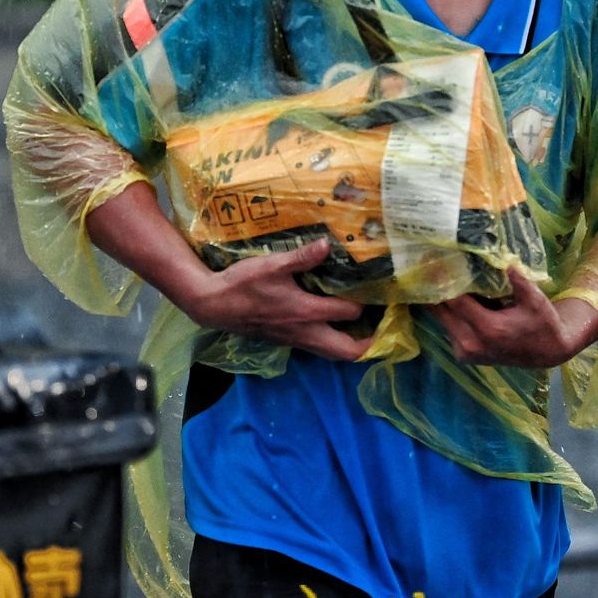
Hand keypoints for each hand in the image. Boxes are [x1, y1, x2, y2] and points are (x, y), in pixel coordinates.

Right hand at [180, 238, 370, 360]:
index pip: (348, 313)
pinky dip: (332, 339)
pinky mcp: (287, 339)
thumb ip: (302, 257)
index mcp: (306, 312)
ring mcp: (295, 340)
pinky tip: (334, 321)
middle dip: (370, 344)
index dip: (368, 304)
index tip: (383, 294)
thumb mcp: (272, 265)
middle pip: (346, 351)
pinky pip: (318, 346)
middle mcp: (305, 332)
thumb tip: (328, 245)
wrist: (213, 305)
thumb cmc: (242, 284)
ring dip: (352, 344)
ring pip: (332, 352)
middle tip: (385, 326)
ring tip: (367, 327)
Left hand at [429, 269, 597, 367]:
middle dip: (435, 290)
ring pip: (442, 320)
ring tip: (437, 277)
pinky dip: (448, 313)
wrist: (547, 352)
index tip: (437, 262)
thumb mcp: (535, 299)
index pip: (455, 301)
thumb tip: (502, 258)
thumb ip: (519, 279)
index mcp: (488, 328)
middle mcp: (472, 343)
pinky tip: (452, 296)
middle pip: (441, 312)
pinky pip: (448, 328)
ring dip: (440, 301)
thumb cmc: (542, 323)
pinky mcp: (464, 355)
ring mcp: (466, 351)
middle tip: (429, 266)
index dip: (444, 282)